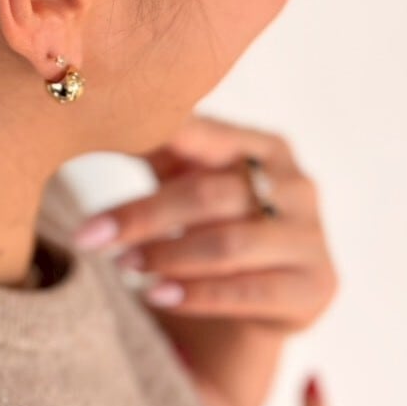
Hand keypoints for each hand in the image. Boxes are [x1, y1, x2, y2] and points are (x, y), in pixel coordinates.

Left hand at [72, 113, 339, 405]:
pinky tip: (157, 295)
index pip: (205, 135)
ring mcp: (312, 237)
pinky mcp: (317, 287)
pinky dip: (197, 294)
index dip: (149, 141)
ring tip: (122, 265)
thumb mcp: (188, 177)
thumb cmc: (215, 221)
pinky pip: (249, 291)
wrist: (263, 299)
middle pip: (211, 194)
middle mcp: (298, 184)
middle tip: (89, 235)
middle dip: (144, 215)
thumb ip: (159, 145)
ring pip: (229, 243)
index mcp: (267, 145)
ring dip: (167, 255)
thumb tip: (94, 106)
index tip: (93, 149)